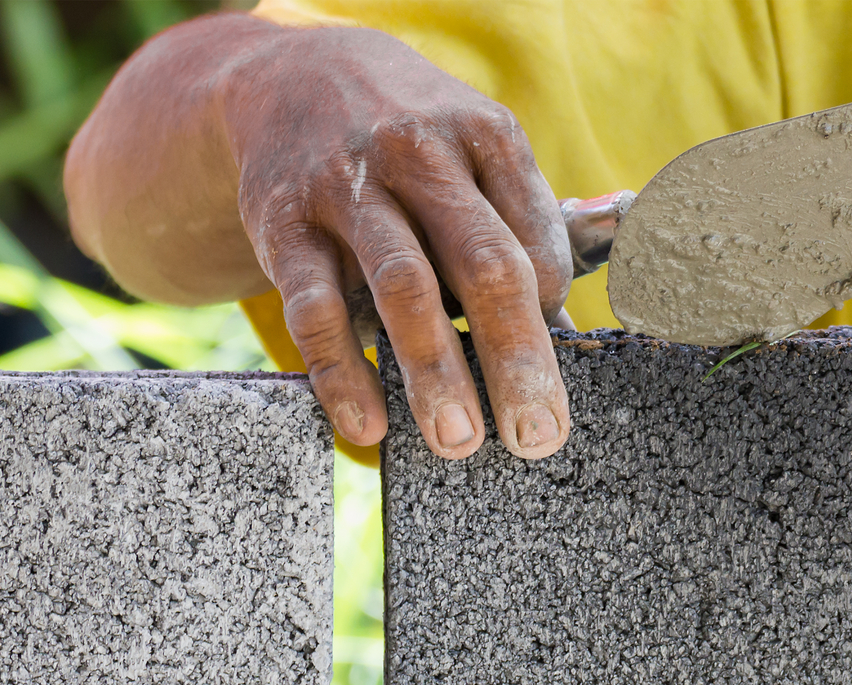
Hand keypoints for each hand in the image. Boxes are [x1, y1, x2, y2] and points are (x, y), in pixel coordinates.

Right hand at [223, 23, 571, 458]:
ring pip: (402, 287)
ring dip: (434, 372)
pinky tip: (368, 425)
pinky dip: (341, 371)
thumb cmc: (417, 148)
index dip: (550, 314)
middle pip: (483, 266)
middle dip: (516, 359)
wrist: (290, 76)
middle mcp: (419, 154)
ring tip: (459, 442)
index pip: (535, 243)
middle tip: (537, 438)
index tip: (551, 372)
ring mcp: (347, 186)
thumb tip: (569, 337)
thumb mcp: (475, 156)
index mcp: (487, 138)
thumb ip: (522, 232)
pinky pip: (314, 307)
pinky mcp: (282, 221)